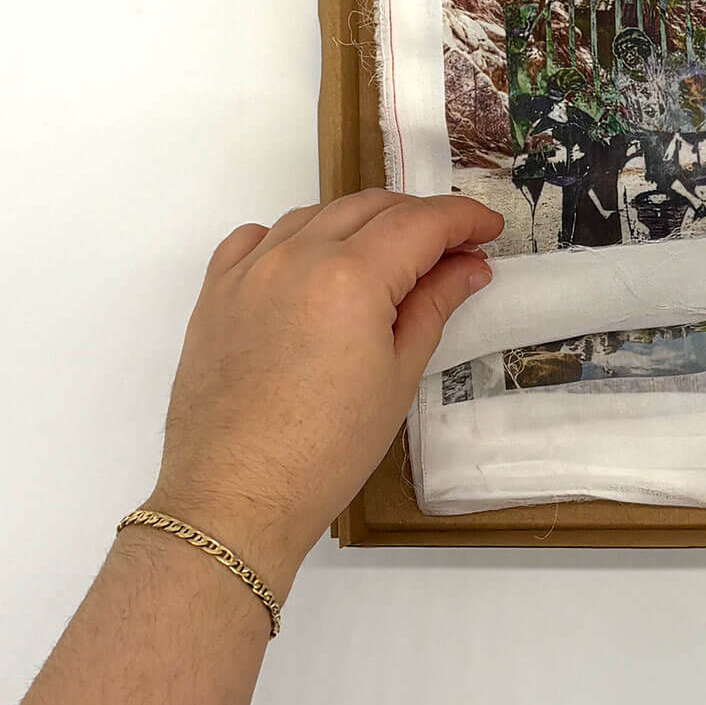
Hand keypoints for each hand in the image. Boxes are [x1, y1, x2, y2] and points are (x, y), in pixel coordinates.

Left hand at [147, 190, 503, 591]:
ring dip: (362, 224)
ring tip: (389, 260)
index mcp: (351, 277)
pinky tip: (315, 265)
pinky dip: (297, 238)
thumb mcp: (398, 377)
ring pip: (318, 214)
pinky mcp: (217, 291)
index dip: (463, 220)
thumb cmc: (324, 451)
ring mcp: (250, 270)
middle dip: (420, 219)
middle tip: (452, 249)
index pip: (421, 223)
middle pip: (372, 207)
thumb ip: (433, 306)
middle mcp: (297, 256)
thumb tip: (467, 268)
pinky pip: (259, 237)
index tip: (488, 230)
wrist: (235, 497)